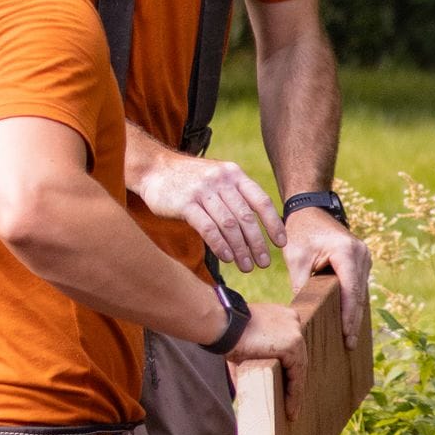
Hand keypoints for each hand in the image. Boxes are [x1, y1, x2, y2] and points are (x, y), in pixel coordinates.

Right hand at [135, 151, 286, 273]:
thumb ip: (236, 195)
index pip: (261, 200)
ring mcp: (203, 191)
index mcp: (234, 174)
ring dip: (240, 249)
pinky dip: (220, 245)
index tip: (280, 243)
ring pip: (229, 225)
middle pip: (246, 217)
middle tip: (263, 262)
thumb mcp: (217, 178)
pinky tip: (227, 258)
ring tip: (246, 266)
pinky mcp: (186, 204)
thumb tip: (259, 226)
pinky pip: (208, 228)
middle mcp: (221, 180)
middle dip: (257, 243)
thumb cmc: (190, 180)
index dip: (273, 223)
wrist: (155, 169)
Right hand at [228, 302, 307, 419]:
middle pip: (298, 359)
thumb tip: (249, 383)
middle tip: (291, 404)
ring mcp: (295, 332)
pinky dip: (294, 393)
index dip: (291, 370)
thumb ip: (256, 359)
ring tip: (291, 412)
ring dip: (295, 392)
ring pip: (299, 368)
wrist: (223, 324)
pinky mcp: (292, 344)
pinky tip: (290, 408)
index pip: (292, 349)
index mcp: (283, 317)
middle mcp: (293, 321)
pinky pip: (296, 375)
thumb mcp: (248, 344)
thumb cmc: (228, 335)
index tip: (288, 387)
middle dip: (294, 382)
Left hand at [283, 209, 371, 346]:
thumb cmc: (300, 232)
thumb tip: (303, 313)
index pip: (350, 290)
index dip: (349, 316)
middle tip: (349, 345)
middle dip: (354, 320)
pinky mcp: (361, 260)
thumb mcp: (296, 258)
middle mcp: (361, 253)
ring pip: (361, 291)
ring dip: (355, 313)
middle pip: (358, 294)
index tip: (347, 336)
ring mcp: (364, 256)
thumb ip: (301, 284)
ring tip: (349, 338)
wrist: (310, 209)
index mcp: (346, 251)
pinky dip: (354, 302)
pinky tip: (349, 320)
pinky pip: (359, 284)